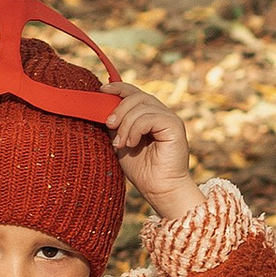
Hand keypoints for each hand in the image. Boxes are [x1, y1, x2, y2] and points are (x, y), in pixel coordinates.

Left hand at [110, 85, 197, 220]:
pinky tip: (132, 144)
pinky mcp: (174, 126)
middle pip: (136, 96)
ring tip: (121, 144)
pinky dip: (136, 129)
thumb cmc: (142, 170)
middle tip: (109, 126)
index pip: (134, 92)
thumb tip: (101, 107)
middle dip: (118, 109)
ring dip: (125, 124)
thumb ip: (117, 124)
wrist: (159, 189)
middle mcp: (162, 113)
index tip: (102, 90)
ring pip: (141, 106)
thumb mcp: (121, 142)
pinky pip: (149, 117)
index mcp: (150, 115)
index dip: (118, 87)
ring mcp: (169, 118)